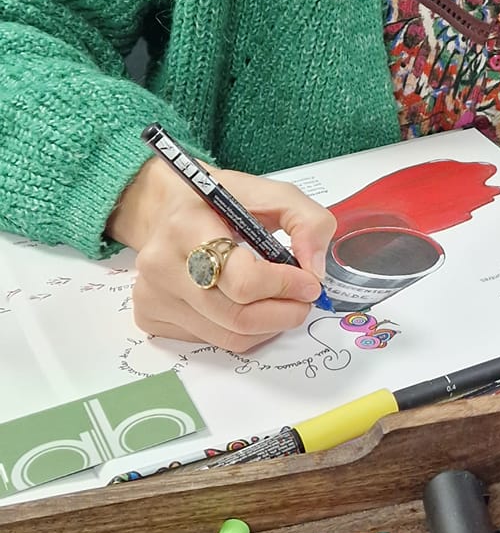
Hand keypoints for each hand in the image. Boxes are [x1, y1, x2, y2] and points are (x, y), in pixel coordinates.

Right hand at [109, 156, 336, 351]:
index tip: (309, 282)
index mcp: (187, 226)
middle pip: (237, 317)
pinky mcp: (152, 317)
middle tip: (304, 300)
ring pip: (229, 336)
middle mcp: (162, 265)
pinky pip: (213, 340)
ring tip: (281, 301)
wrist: (165, 208)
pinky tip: (247, 304)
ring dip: (269, 325)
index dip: (285, 286)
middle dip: (285, 313)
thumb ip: (308, 222)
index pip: (242, 279)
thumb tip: (315, 270)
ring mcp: (153, 296)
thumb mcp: (269, 192)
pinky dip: (244, 331)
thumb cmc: (217, 200)